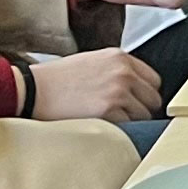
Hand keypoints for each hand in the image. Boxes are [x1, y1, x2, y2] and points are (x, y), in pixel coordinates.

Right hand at [22, 47, 163, 124]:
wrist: (33, 90)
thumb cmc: (58, 79)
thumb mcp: (93, 61)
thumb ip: (118, 71)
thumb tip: (138, 89)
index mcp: (120, 58)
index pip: (154, 80)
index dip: (145, 94)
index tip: (136, 102)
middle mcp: (123, 73)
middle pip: (154, 99)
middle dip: (142, 109)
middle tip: (123, 115)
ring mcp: (118, 92)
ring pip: (144, 115)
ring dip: (131, 121)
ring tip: (108, 119)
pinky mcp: (109, 112)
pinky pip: (129, 127)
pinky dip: (120, 130)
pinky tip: (102, 124)